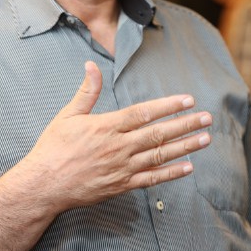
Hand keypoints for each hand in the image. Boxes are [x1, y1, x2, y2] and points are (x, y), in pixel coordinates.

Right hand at [23, 61, 211, 213]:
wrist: (44, 185)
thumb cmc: (54, 147)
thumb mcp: (68, 115)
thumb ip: (87, 91)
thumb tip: (91, 64)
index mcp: (107, 126)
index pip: (144, 113)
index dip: (168, 106)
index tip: (187, 100)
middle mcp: (119, 147)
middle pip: (159, 133)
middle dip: (185, 124)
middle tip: (207, 117)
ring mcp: (122, 168)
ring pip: (160, 156)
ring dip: (186, 147)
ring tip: (205, 139)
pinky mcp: (121, 186)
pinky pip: (152, 179)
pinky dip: (171, 173)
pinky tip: (188, 167)